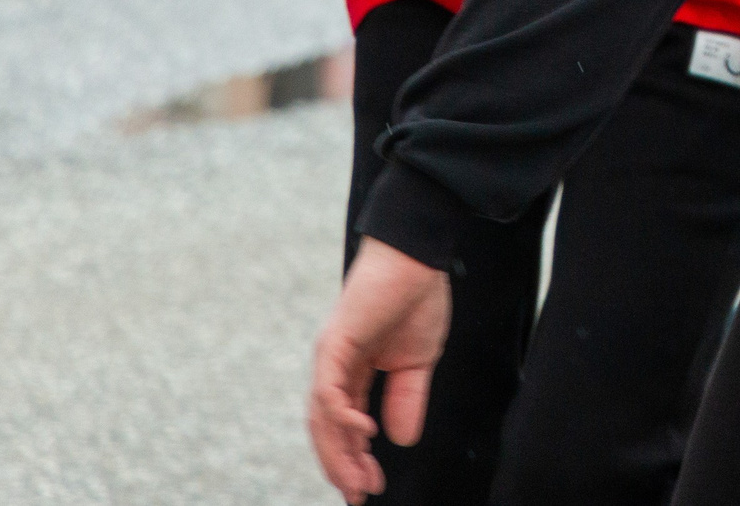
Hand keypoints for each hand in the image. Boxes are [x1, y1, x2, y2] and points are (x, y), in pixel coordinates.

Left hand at [307, 238, 451, 502]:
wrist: (417, 257)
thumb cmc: (416, 299)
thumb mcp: (417, 362)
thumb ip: (407, 399)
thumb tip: (401, 440)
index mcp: (351, 371)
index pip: (344, 425)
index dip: (355, 458)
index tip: (370, 487)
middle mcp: (333, 368)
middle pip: (326, 428)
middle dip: (343, 465)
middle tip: (360, 494)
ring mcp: (330, 357)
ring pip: (322, 417)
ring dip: (339, 452)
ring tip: (358, 479)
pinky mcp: (334, 344)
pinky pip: (329, 390)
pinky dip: (341, 417)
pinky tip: (363, 435)